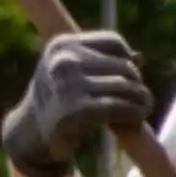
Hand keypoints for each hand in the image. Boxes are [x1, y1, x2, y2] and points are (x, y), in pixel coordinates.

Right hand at [2, 30, 149, 176]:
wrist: (30, 134)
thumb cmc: (56, 101)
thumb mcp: (69, 72)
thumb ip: (99, 62)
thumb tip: (139, 57)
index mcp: (62, 45)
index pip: (113, 42)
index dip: (128, 58)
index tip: (131, 76)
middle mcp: (64, 60)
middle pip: (122, 65)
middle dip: (137, 82)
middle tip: (143, 98)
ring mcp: (70, 84)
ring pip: (124, 85)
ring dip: (142, 98)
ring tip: (145, 106)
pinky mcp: (78, 110)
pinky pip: (118, 107)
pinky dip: (134, 112)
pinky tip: (138, 117)